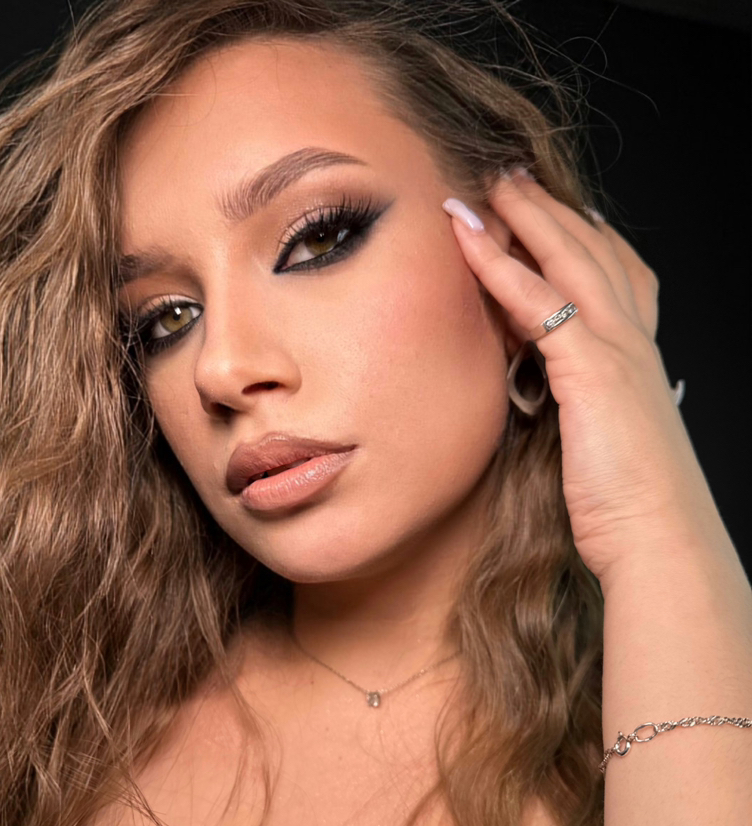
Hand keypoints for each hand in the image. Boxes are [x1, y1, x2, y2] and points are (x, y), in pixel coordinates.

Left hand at [443, 170, 725, 588]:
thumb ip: (575, 398)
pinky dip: (500, 264)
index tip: (555, 209)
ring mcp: (616, 347)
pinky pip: (535, 300)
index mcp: (635, 353)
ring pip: (567, 259)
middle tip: (512, 175)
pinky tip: (469, 237)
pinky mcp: (591, 368)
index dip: (582, 235)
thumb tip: (540, 386)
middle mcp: (632, 338)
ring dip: (524, 215)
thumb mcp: (599, 434)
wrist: (656, 538)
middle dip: (550, 207)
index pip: (612, 272)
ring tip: (488, 183)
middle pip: (590, 249)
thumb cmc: (624, 499)